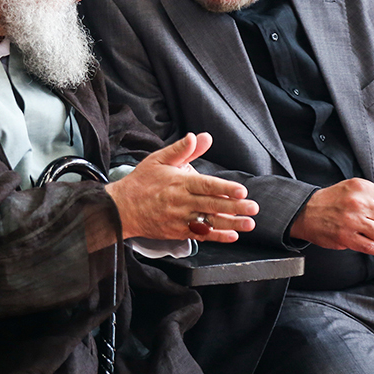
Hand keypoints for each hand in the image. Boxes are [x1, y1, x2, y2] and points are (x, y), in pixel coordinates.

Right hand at [106, 132, 257, 242]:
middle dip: (235, 207)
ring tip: (248, 224)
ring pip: (208, 222)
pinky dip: (216, 237)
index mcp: (178, 182)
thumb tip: (199, 137)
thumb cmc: (140, 182)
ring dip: (230, 224)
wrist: (120, 209)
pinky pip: (200, 235)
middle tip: (253, 207)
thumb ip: (182, 149)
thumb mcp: (158, 159)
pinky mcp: (177, 231)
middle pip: (211, 205)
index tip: (241, 190)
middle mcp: (180, 201)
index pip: (205, 185)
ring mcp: (179, 218)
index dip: (224, 188)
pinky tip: (231, 236)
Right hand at [290, 178, 373, 257]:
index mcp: (360, 187)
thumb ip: (369, 193)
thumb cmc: (327, 201)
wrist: (304, 212)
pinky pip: (372, 247)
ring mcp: (353, 221)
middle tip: (367, 220)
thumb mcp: (349, 186)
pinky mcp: (347, 238)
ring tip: (363, 230)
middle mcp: (358, 203)